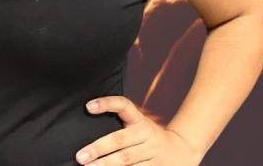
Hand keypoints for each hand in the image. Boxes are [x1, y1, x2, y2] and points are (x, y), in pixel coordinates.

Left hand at [75, 96, 203, 165]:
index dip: (106, 104)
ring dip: (106, 165)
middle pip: (120, 140)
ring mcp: (151, 152)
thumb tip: (89, 124)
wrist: (181, 151)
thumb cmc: (149, 137)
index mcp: (140, 120)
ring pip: (126, 160)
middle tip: (81, 156)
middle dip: (99, 148)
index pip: (123, 105)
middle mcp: (146, 134)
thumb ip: (121, 124)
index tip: (88, 106)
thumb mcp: (139, 125)